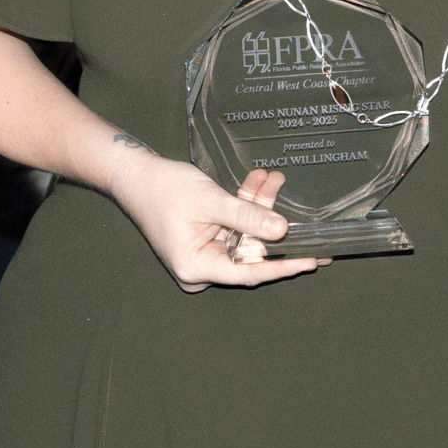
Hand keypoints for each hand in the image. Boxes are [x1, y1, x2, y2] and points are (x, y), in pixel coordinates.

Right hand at [103, 143, 327, 291]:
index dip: (282, 266)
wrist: (135, 174)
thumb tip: (282, 230)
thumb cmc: (163, 189)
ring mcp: (204, 253)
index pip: (249, 272)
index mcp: (196, 267)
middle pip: (250, 253)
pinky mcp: (206, 239)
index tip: (311, 260)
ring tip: (273, 179)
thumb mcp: (211, 201)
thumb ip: (247, 216)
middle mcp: (201, 267)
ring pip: (245, 235)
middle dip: (274, 227)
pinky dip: (245, 206)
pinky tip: (259, 182)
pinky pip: (234, 226)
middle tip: (311, 226)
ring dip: (259, 207)